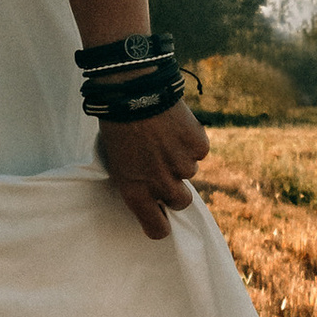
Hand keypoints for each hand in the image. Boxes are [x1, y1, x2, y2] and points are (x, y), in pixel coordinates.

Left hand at [96, 97, 209, 239]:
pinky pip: (199, 150)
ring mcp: (182, 164)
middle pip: (180, 202)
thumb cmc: (118, 123)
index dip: (160, 225)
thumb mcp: (117, 158)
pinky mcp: (197, 146)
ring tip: (164, 136)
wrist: (133, 89)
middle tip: (165, 169)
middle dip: (176, 190)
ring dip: (180, 158)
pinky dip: (191, 140)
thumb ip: (136, 178)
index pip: (156, 227)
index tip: (160, 218)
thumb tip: (152, 189)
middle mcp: (160, 182)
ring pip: (190, 171)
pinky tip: (175, 125)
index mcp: (134, 189)